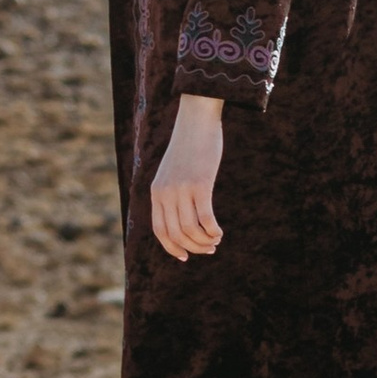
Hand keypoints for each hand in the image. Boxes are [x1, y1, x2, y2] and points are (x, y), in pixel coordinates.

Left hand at [150, 95, 224, 259]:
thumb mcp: (172, 171)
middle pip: (176, 234)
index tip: (186, 256)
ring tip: (215, 240)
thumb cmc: (188, 148)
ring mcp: (182, 189)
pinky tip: (219, 232)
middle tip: (208, 249)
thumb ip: (171, 192)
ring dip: (205, 242)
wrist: (196, 121)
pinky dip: (213, 231)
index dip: (172, 247)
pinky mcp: (200, 185)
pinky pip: (205, 219)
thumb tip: (180, 218)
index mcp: (157, 192)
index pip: (160, 230)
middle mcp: (166, 193)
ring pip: (191, 230)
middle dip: (193, 248)